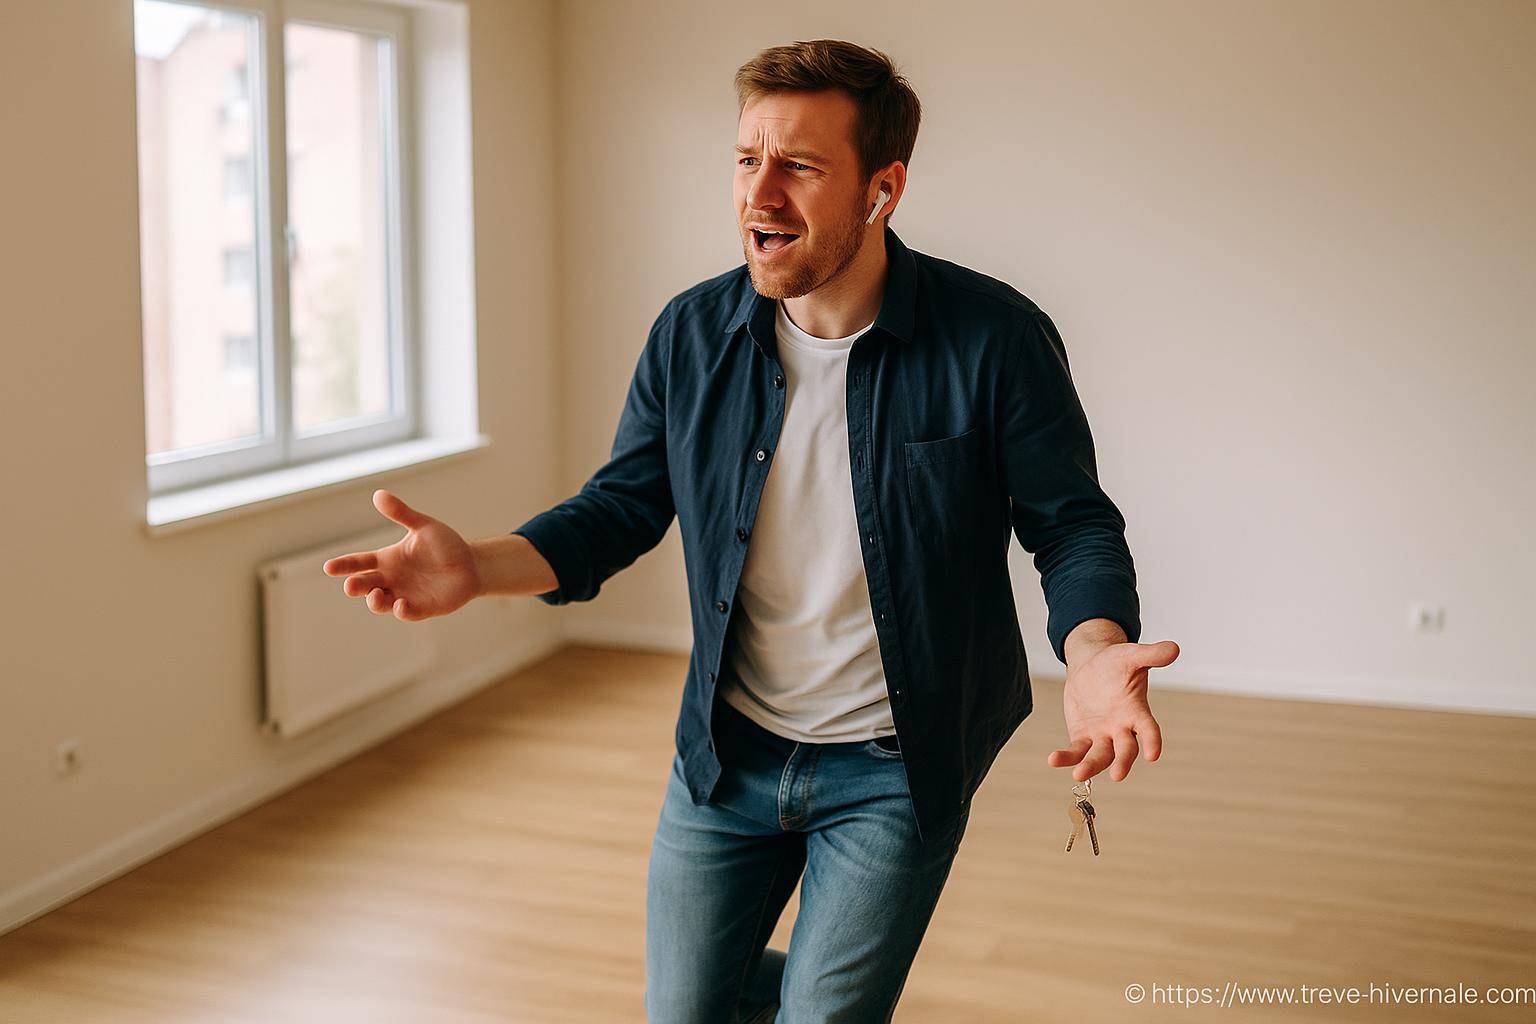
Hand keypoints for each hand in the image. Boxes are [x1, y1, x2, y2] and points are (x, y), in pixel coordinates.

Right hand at [321, 489, 479, 620]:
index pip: (359, 563)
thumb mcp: (423, 526)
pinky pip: (406, 613)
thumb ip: (401, 513)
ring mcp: (404, 595)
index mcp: (387, 559)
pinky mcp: (421, 608)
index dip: (344, 566)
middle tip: (350, 586)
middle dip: (355, 586)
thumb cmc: (445, 545)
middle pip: (365, 585)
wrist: (472, 564)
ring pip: (380, 603)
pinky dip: (402, 611)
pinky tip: (402, 604)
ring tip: (375, 595)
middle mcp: (391, 579)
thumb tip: (378, 494)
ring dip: (374, 601)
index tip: (329, 567)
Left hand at [1048, 639, 1178, 781]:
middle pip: (1125, 750)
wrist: (1091, 666)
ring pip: (1099, 756)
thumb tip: (1174, 648)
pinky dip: (1066, 757)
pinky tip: (1054, 759)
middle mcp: (1122, 729)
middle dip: (1122, 762)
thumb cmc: (1116, 662)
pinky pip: (1076, 751)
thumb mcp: (1131, 655)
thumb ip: (1151, 654)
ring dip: (1090, 766)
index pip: (1148, 729)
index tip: (1153, 755)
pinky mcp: (1083, 737)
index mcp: (1137, 711)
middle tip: (1117, 775)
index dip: (1152, 741)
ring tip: (1078, 774)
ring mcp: (1102, 736)